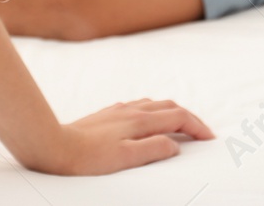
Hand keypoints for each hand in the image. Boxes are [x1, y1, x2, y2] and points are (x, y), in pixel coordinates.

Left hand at [21, 98, 213, 175]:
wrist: (55, 145)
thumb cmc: (88, 157)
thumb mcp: (126, 158)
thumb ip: (153, 149)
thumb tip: (175, 144)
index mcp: (139, 120)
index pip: (178, 117)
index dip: (197, 126)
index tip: (208, 138)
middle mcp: (130, 110)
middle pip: (169, 106)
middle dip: (189, 118)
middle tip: (200, 133)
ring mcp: (118, 110)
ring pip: (154, 104)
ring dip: (172, 112)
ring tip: (180, 126)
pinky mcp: (107, 114)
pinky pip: (139, 106)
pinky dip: (154, 111)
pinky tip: (148, 121)